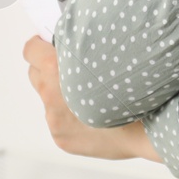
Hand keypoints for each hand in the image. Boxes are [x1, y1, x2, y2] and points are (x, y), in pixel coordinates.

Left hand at [23, 35, 161, 162]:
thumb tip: (70, 41)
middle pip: (35, 74)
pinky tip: (92, 114)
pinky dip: (70, 115)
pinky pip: (58, 119)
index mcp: (56, 70)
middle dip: (48, 69)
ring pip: (48, 98)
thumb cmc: (132, 91)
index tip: (48, 45)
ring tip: (88, 94)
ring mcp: (54, 119)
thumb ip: (81, 50)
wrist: (147, 129)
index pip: (31, 50)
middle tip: (70, 68)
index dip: (39, 45)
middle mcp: (51, 95)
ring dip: (61, 94)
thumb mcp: (105, 57)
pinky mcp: (61, 137)